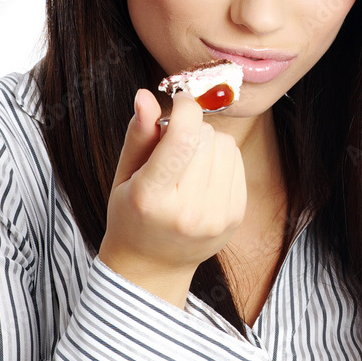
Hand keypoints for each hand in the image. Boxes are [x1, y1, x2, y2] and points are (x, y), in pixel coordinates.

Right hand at [98, 89, 245, 308]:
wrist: (154, 265)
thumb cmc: (132, 214)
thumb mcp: (124, 176)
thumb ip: (138, 135)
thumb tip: (146, 95)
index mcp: (152, 198)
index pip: (181, 139)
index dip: (185, 109)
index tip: (179, 101)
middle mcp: (187, 211)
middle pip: (204, 137)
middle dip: (190, 128)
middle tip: (173, 146)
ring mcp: (216, 216)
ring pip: (225, 145)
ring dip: (208, 142)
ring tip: (188, 162)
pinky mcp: (235, 216)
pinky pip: (237, 161)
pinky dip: (221, 158)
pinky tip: (203, 175)